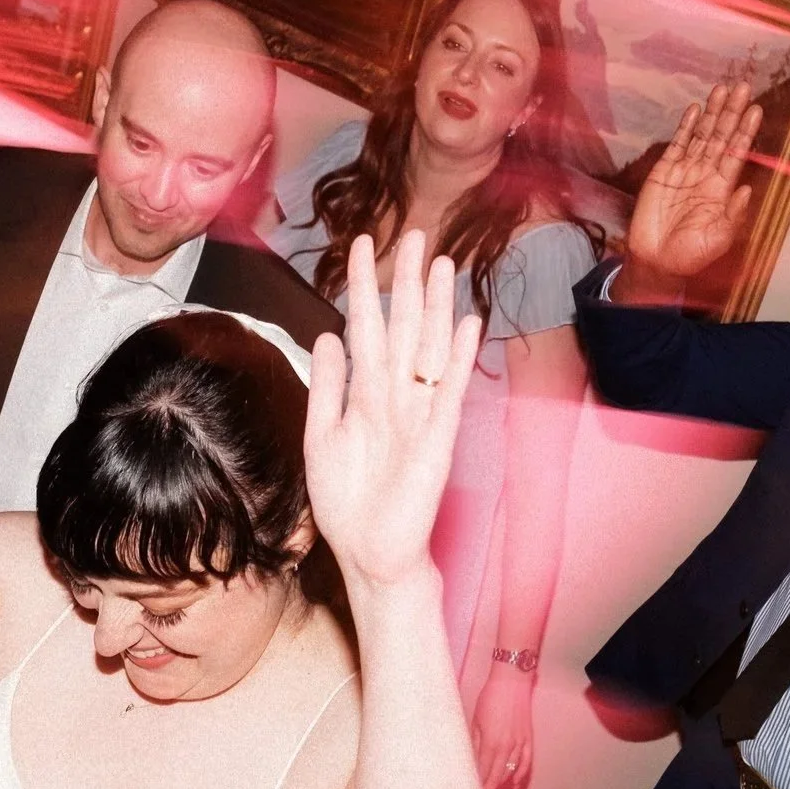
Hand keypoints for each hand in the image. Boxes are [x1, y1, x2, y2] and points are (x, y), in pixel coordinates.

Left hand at [304, 231, 479, 588]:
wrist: (370, 554)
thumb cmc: (348, 501)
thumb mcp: (321, 435)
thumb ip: (327, 386)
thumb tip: (328, 335)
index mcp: (365, 394)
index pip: (366, 328)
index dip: (363, 287)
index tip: (358, 244)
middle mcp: (396, 397)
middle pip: (404, 328)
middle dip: (406, 283)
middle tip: (414, 234)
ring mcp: (419, 415)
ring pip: (428, 349)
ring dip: (436, 307)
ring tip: (441, 265)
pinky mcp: (437, 440)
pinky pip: (449, 391)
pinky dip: (458, 358)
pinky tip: (468, 323)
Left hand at [472, 662, 536, 788]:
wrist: (512, 682)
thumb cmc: (490, 698)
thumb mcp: (475, 721)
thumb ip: (474, 743)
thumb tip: (470, 760)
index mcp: (490, 743)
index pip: (482, 773)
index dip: (477, 787)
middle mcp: (506, 747)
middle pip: (496, 777)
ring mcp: (519, 743)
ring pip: (510, 772)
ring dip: (501, 785)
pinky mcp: (528, 739)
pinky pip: (526, 762)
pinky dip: (521, 776)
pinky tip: (514, 786)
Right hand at [618, 79, 761, 291]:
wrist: (656, 261)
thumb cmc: (690, 255)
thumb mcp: (718, 239)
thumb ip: (733, 215)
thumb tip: (747, 189)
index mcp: (722, 189)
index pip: (737, 153)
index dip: (746, 131)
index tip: (756, 110)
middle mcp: (706, 174)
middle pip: (722, 136)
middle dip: (732, 112)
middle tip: (744, 87)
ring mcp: (685, 170)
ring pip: (702, 135)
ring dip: (713, 113)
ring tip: (723, 90)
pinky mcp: (663, 171)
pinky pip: (678, 143)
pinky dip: (687, 126)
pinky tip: (695, 109)